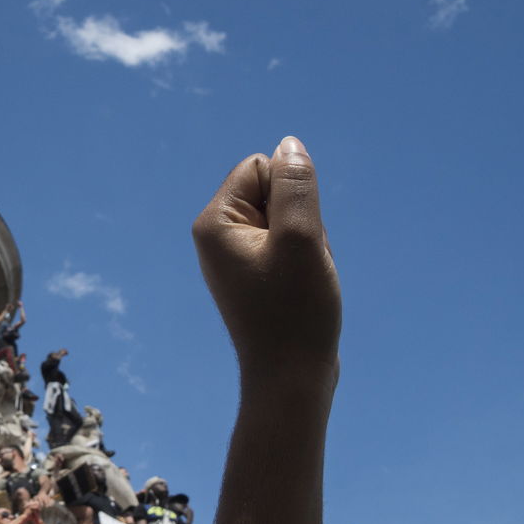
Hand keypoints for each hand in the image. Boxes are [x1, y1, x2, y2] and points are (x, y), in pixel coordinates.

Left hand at [191, 136, 339, 374]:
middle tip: (300, 266)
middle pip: (276, 193)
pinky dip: (307, 262)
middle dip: (302, 221)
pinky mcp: (255, 275)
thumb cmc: (296, 310)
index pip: (262, 167)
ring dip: (309, 243)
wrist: (292, 378)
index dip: (292, 195)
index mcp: (214, 222)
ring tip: (303, 280)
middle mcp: (216, 236)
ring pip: (290, 221)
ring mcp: (235, 257)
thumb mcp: (302, 237)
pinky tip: (304, 291)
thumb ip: (296, 185)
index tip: (292, 240)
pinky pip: (291, 246)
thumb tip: (289, 146)